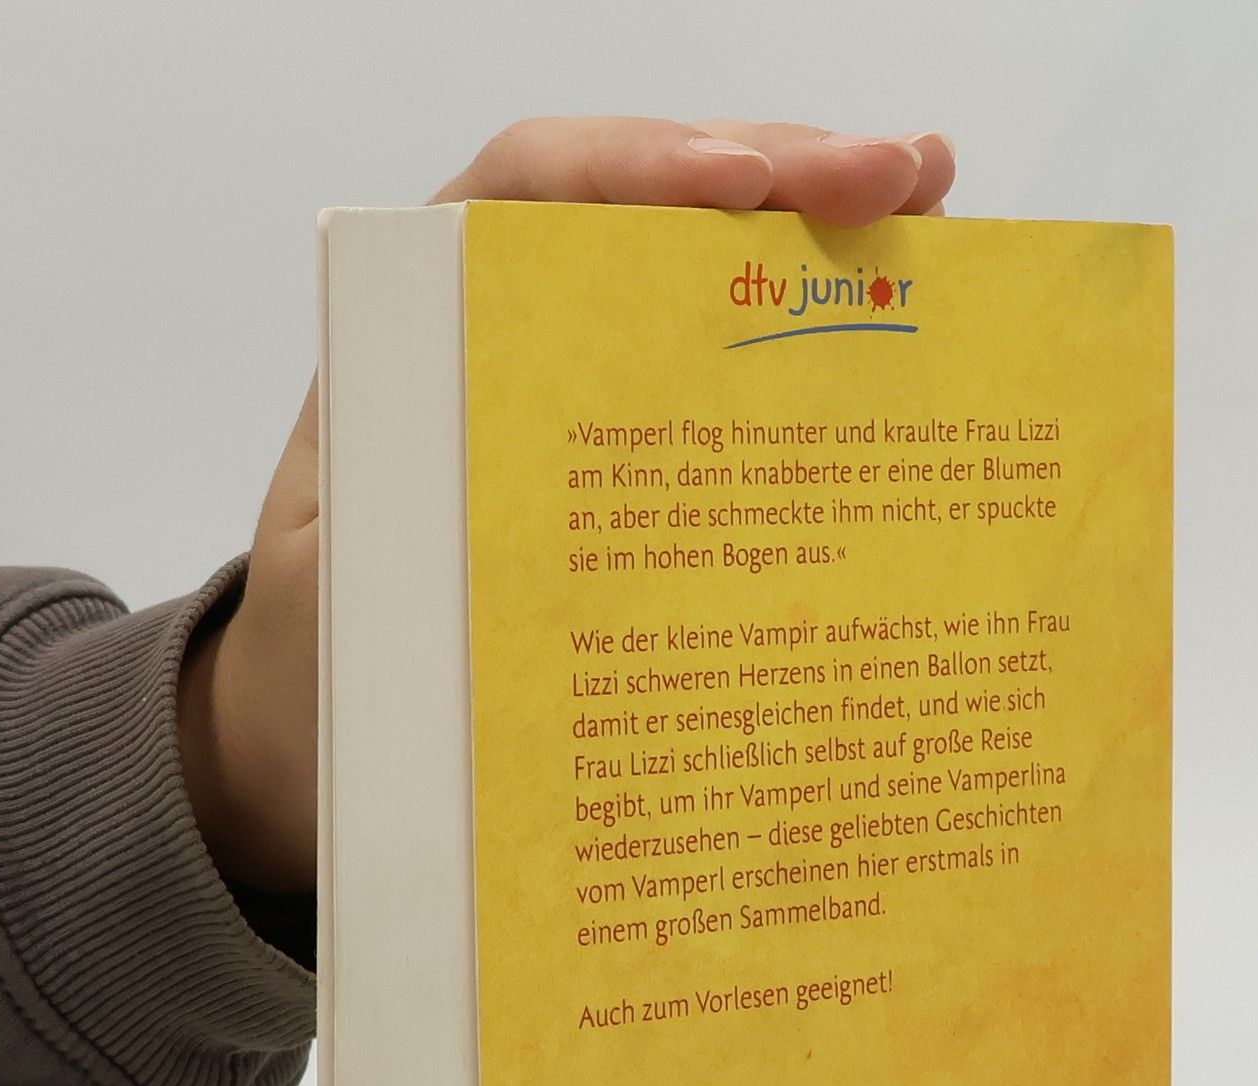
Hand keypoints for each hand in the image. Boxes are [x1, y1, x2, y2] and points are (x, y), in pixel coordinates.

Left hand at [177, 117, 957, 894]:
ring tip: (931, 203)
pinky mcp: (635, 471)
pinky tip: (898, 333)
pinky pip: (729, 382)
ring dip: (819, 236)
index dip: (635, 169)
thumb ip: (392, 538)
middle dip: (779, 174)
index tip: (740, 187)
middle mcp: (506, 347)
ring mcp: (579, 403)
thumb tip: (506, 495)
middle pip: (645, 213)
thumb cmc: (325, 681)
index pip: (526, 195)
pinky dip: (816, 348)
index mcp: (419, 346)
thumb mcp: (334, 611)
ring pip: (702, 280)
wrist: (328, 745)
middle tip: (909, 175)